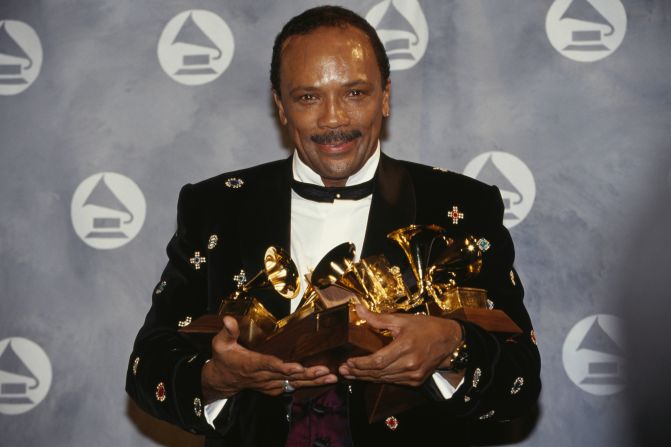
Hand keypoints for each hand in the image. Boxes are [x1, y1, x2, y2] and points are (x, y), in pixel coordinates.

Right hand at [201, 316, 336, 402]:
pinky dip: (310, 384)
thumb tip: (228, 319)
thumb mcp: (220, 344)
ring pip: (294, 383)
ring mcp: (270, 383)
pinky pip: (294, 386)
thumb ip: (228, 331)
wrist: (223, 380)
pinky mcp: (275, 387)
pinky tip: (324, 380)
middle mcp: (263, 376)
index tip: (298, 367)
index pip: (269, 365)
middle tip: (325, 370)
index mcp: (252, 364)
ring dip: (313, 380)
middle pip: (288, 376)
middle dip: (307, 374)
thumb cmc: (224, 358)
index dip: (284, 367)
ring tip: (331, 376)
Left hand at [338, 304, 462, 386]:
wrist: (449, 339)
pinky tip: (368, 376)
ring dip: (366, 378)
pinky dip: (379, 379)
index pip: (378, 360)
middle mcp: (410, 364)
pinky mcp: (416, 381)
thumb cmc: (425, 327)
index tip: (348, 361)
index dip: (361, 363)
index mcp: (406, 346)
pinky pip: (393, 382)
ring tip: (351, 374)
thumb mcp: (402, 319)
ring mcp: (414, 375)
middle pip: (379, 372)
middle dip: (359, 372)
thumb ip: (378, 318)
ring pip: (384, 380)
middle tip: (343, 370)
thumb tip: (358, 308)